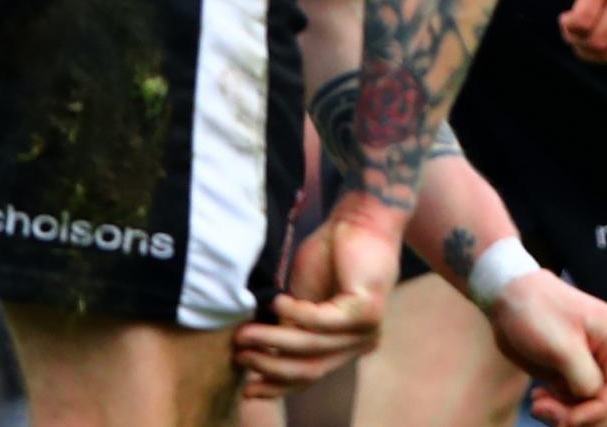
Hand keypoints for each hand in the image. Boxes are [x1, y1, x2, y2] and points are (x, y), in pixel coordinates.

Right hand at [236, 203, 398, 399]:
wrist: (361, 217)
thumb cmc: (332, 254)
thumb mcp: (302, 300)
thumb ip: (289, 330)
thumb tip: (256, 359)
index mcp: (348, 345)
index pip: (310, 376)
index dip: (277, 386)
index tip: (246, 389)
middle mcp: (362, 342)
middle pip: (310, 369)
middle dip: (269, 364)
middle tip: (239, 353)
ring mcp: (367, 329)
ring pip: (311, 346)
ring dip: (274, 340)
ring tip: (246, 332)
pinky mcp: (367, 310)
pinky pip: (321, 322)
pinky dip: (296, 313)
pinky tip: (278, 301)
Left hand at [486, 269, 606, 426]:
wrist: (508, 300)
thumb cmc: (535, 311)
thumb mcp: (561, 345)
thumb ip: (584, 377)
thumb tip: (592, 401)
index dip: (599, 411)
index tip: (568, 420)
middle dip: (585, 417)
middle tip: (554, 418)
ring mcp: (594, 366)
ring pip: (595, 409)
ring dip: (568, 416)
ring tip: (539, 406)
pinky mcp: (575, 375)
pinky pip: (578, 406)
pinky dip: (559, 411)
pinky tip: (539, 400)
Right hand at [560, 0, 606, 64]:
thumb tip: (606, 38)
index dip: (606, 55)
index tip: (590, 39)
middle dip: (589, 54)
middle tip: (574, 35)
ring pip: (597, 43)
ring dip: (575, 40)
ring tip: (568, 21)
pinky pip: (581, 24)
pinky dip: (569, 26)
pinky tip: (565, 13)